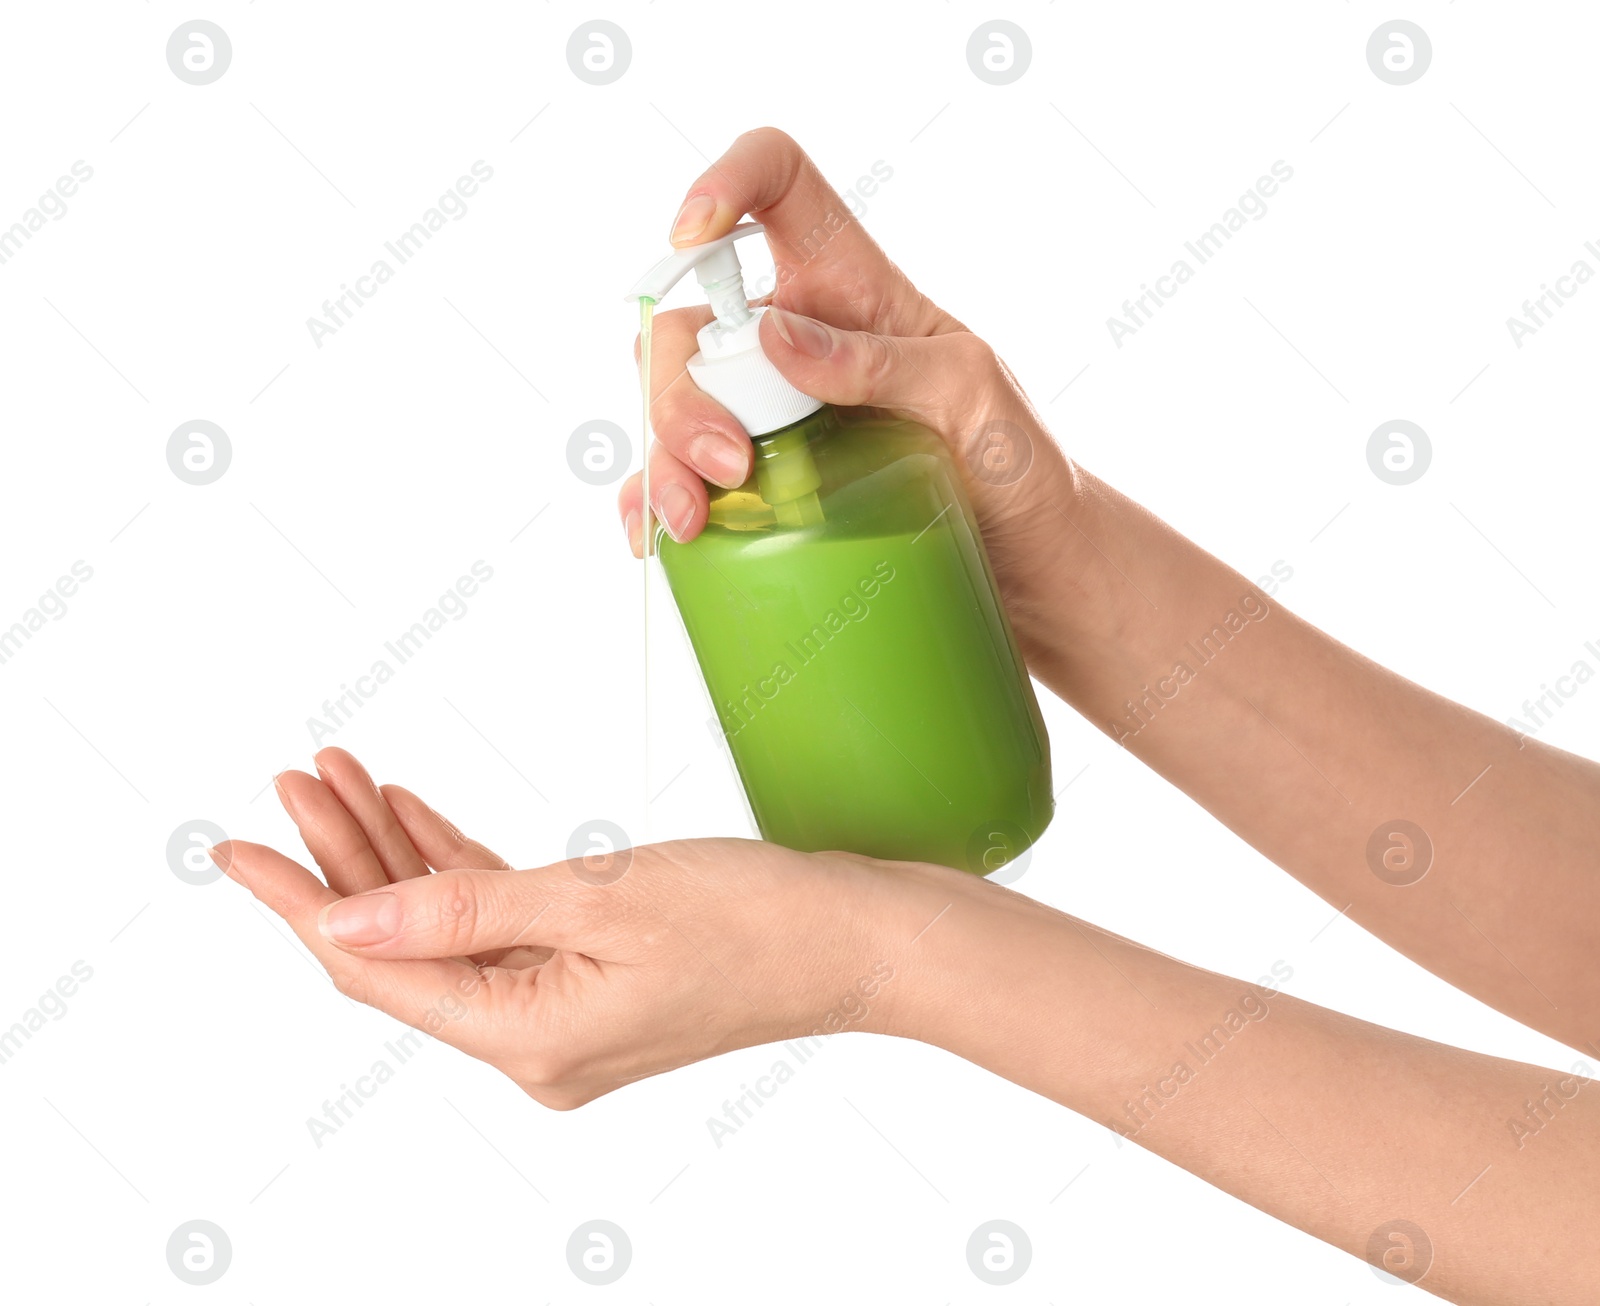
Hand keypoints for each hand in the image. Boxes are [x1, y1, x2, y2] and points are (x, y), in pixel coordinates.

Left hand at [214, 747, 968, 1108]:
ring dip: (394, 854)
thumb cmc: (754, 918)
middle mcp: (534, 1042)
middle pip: (403, 948)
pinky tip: (413, 814)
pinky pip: (498, 923)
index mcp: (527, 1038)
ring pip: (445, 929)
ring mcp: (562, 1013)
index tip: (234, 848)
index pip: (374, 972)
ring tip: (341, 777)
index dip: (298, 905)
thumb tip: (339, 927)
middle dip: (343, 860)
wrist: (857, 937)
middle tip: (297, 778)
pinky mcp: (590, 978)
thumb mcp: (597, 898)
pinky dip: (455, 867)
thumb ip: (459, 907)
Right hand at [616, 128, 1078, 654]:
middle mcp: (794, 340)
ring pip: (671, 403)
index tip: (693, 233)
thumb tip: (775, 339)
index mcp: (852, 287)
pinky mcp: (756, 484)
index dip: (728, 181)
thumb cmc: (1015, 464)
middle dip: (682, 389)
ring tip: (696, 518)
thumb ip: (884, 361)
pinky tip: (661, 536)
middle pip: (692, 322)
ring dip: (666, 455)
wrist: (1026, 564)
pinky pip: (675, 477)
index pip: (779, 185)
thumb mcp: (974, 396)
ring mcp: (767, 413)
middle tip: (729, 462)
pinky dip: (651, 503)